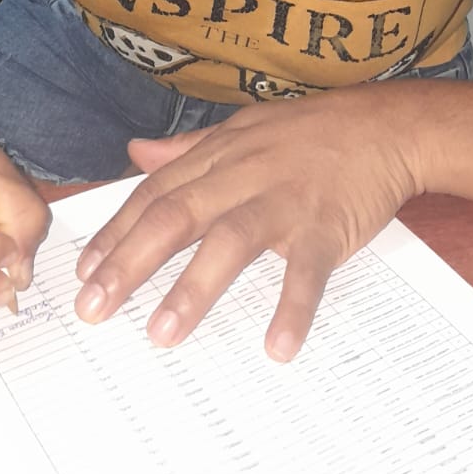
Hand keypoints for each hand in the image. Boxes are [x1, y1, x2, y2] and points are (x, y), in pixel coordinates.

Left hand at [73, 89, 422, 360]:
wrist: (387, 126)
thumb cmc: (311, 133)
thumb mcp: (243, 128)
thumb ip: (188, 148)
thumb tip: (135, 154)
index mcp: (220, 155)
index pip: (155, 195)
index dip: (117, 234)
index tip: (85, 275)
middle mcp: (244, 175)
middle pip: (177, 218)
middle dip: (131, 264)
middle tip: (95, 311)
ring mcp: (286, 200)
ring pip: (231, 242)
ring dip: (194, 289)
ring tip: (162, 334)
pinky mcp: (328, 226)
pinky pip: (307, 271)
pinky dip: (292, 308)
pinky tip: (277, 347)